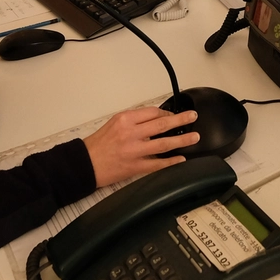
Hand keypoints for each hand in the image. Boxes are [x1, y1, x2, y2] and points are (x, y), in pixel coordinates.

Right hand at [83, 107, 199, 187]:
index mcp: (125, 119)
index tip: (174, 115)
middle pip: (162, 124)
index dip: (167, 113)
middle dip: (180, 120)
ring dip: (181, 140)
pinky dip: (171, 162)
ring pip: (163, 143)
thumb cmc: (98, 144)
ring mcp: (134, 151)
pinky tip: (181, 159)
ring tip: (194, 137)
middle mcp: (131, 133)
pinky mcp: (135, 167)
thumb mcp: (114, 123)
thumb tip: (155, 119)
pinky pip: (157, 164)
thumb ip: (134, 120)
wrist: (85, 164)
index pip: (152, 112)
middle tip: (192, 117)